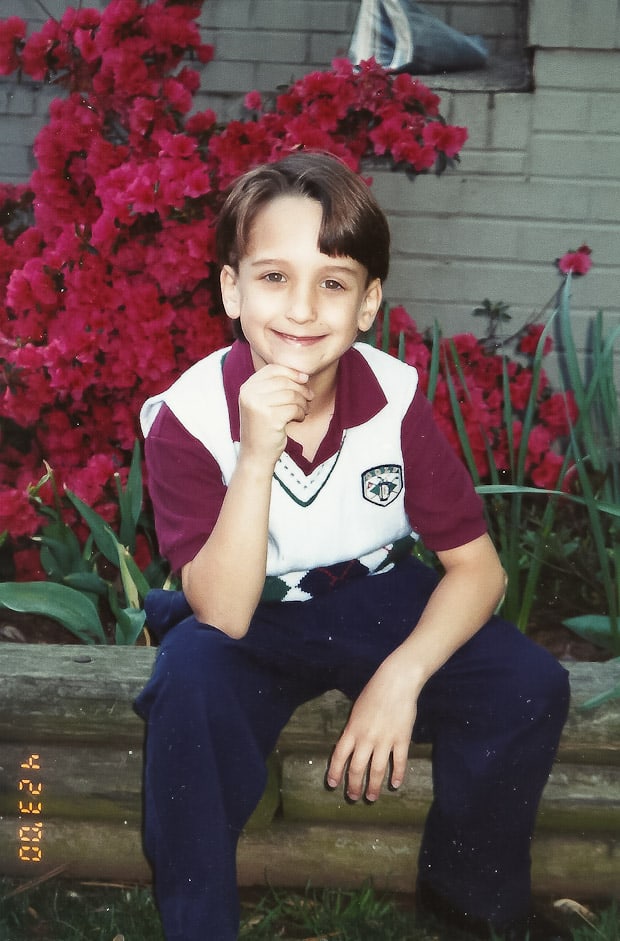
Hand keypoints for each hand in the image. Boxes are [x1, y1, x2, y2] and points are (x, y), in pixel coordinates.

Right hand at [238, 364, 312, 465]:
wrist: (255, 454)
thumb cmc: (263, 428)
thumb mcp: (263, 403)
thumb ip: (276, 387)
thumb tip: (303, 375)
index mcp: (247, 387)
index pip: (272, 369)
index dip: (291, 372)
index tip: (304, 379)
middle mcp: (249, 394)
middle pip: (284, 381)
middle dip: (301, 389)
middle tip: (309, 398)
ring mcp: (258, 406)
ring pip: (292, 395)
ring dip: (303, 403)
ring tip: (303, 410)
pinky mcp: (270, 418)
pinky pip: (294, 408)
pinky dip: (301, 413)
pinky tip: (298, 419)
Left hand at [326, 654, 418, 801]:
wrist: (396, 681)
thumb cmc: (374, 692)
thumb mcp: (357, 710)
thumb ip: (353, 729)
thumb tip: (350, 747)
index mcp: (352, 729)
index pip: (339, 756)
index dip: (335, 772)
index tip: (333, 784)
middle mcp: (366, 738)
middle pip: (357, 768)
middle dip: (353, 786)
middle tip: (353, 797)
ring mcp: (385, 740)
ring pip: (377, 770)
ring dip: (373, 786)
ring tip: (371, 797)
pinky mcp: (402, 739)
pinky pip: (399, 762)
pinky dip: (397, 775)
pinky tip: (395, 784)